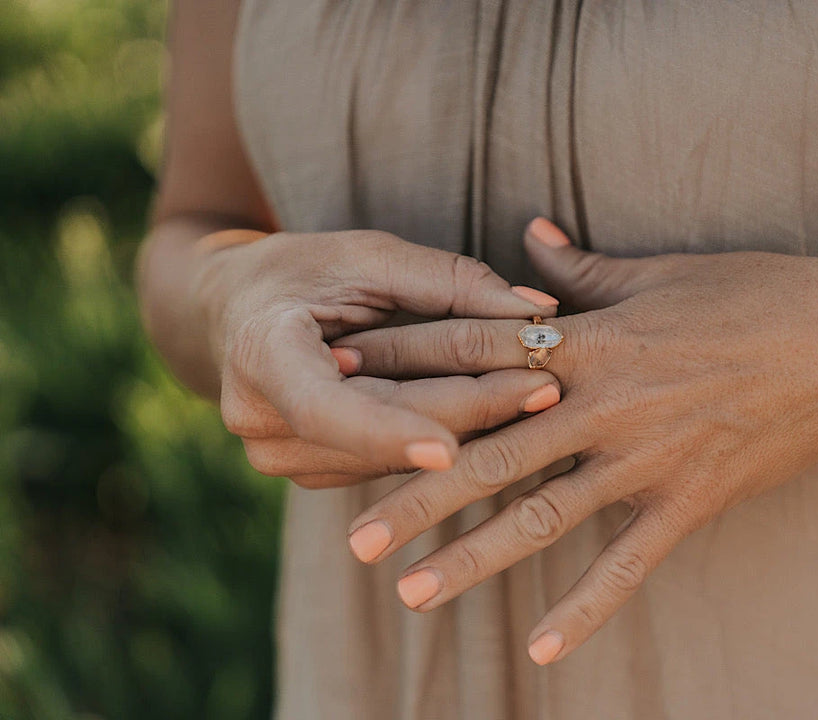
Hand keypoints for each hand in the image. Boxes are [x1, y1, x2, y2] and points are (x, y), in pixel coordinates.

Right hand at [194, 228, 562, 486]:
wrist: (238, 310)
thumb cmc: (303, 270)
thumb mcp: (366, 254)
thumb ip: (449, 280)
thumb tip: (538, 309)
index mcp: (260, 354)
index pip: (325, 409)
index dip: (387, 433)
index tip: (450, 452)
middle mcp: (260, 420)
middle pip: (379, 433)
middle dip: (469, 413)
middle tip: (547, 388)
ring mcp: (281, 457)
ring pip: (391, 458)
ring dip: (468, 430)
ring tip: (539, 396)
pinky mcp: (311, 472)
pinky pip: (386, 464)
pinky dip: (443, 439)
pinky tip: (499, 416)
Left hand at [337, 218, 817, 663]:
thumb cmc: (756, 293)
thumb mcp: (661, 270)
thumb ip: (580, 268)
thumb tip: (525, 230)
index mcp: (590, 341)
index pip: (476, 366)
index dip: (406, 382)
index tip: (344, 397)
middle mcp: (604, 405)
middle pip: (489, 457)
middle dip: (413, 497)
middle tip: (347, 537)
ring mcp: (646, 461)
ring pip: (540, 518)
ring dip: (470, 559)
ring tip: (407, 593)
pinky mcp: (689, 503)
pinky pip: (626, 566)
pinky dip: (584, 611)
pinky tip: (540, 652)